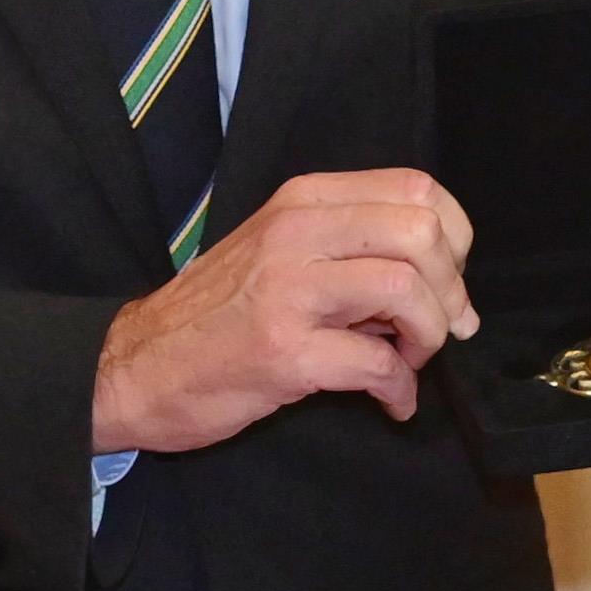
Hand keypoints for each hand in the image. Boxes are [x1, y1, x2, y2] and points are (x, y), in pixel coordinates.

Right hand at [92, 168, 474, 448]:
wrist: (136, 366)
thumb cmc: (218, 312)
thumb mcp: (279, 249)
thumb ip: (350, 246)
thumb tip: (438, 274)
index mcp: (303, 201)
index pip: (417, 189)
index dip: (454, 238)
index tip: (445, 280)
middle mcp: (296, 233)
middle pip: (423, 234)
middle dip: (450, 290)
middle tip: (440, 328)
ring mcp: (288, 292)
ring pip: (407, 290)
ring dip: (428, 336)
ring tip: (410, 360)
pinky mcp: (284, 352)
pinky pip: (376, 364)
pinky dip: (400, 389)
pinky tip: (392, 401)